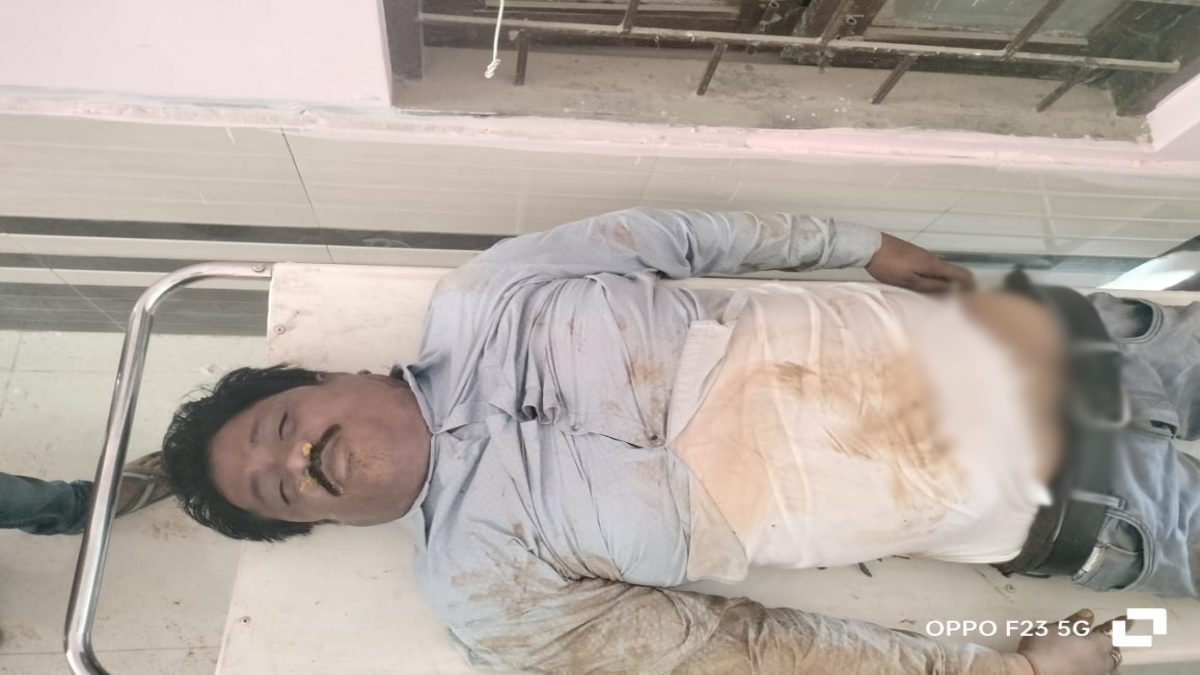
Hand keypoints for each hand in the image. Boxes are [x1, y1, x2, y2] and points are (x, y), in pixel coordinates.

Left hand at [865, 234, 974, 292]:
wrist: (870, 246)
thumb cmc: (888, 266)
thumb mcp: (910, 281)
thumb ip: (931, 286)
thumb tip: (950, 290)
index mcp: (934, 265)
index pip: (962, 274)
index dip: (970, 286)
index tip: (972, 298)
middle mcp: (932, 258)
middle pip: (952, 273)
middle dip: (958, 287)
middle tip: (956, 303)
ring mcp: (922, 255)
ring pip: (939, 270)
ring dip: (944, 283)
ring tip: (939, 299)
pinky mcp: (912, 254)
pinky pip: (929, 268)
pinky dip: (932, 278)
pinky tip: (924, 287)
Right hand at [1013, 609, 1127, 674]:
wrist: (1032, 674)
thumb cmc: (1043, 649)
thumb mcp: (1056, 628)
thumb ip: (1074, 622)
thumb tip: (1088, 615)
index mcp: (1096, 644)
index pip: (1113, 630)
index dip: (1121, 623)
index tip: (1130, 618)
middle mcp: (1101, 662)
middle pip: (1114, 653)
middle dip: (1111, 645)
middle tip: (1106, 640)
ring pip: (1109, 669)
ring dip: (1106, 662)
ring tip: (1101, 659)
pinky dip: (1098, 670)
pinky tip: (1087, 668)